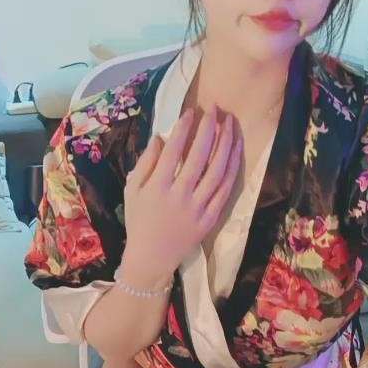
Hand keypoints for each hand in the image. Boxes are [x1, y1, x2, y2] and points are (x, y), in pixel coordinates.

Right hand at [122, 105, 241, 279]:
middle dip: (209, 129)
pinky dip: (232, 167)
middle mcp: (179, 195)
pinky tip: (235, 150)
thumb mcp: (132, 189)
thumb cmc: (139, 220)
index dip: (184, 128)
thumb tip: (161, 136)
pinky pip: (225, 189)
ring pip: (217, 171)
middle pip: (199, 156)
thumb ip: (145, 162)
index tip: (191, 111)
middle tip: (215, 110)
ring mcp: (197, 208)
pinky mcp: (211, 218)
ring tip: (230, 124)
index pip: (174, 150)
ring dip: (226, 144)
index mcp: (157, 186)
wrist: (151, 258)